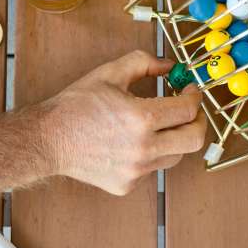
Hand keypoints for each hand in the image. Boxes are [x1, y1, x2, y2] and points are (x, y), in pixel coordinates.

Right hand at [37, 50, 206, 195]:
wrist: (48, 139)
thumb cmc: (76, 106)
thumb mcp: (110, 73)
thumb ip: (144, 63)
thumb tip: (170, 65)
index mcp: (140, 118)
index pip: (187, 110)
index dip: (195, 96)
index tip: (190, 90)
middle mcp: (143, 148)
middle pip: (194, 140)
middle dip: (199, 121)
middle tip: (191, 111)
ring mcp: (136, 171)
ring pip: (175, 156)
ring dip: (175, 138)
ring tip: (160, 125)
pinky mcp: (127, 184)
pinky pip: (152, 168)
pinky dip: (151, 153)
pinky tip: (133, 142)